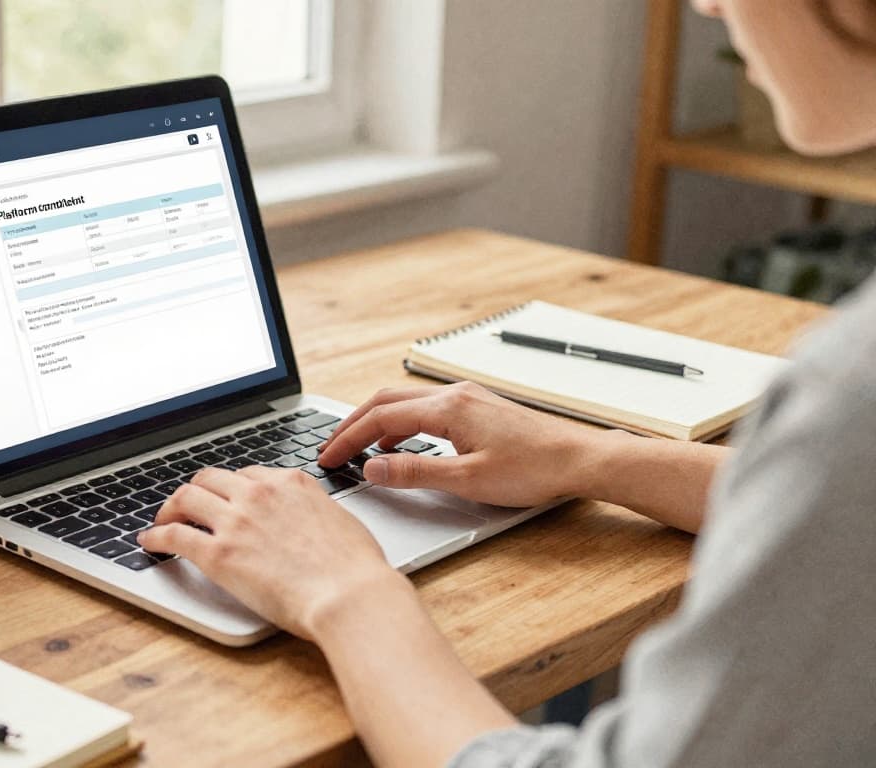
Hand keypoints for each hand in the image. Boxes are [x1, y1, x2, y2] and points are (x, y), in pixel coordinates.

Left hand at [136, 466, 405, 638]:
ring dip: (170, 508)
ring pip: (186, 497)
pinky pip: (174, 536)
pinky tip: (149, 542)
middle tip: (186, 506)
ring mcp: (236, 521)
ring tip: (163, 521)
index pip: (248, 474)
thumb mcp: (340, 521)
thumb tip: (311, 522)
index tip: (224, 499)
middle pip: (210, 478)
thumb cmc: (356, 569)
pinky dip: (156, 536)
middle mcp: (259, 493)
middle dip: (195, 490)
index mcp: (290, 483)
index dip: (230, 488)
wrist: (349, 594)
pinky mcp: (219, 553)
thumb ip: (315, 513)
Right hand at [318, 382, 601, 507]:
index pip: (380, 418)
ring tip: (356, 448)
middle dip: (353, 425)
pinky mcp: (477, 407)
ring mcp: (467, 398)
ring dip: (376, 422)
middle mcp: (454, 395)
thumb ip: (414, 473)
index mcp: (447, 408)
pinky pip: (425, 408)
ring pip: (404, 403)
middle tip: (330, 449)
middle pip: (385, 401)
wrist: (581, 459)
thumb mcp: (468, 480)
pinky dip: (400, 423)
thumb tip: (372, 468)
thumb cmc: (534, 470)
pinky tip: (399, 445)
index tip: (328, 457)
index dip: (348, 439)